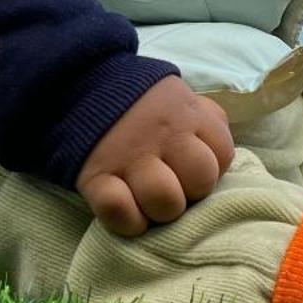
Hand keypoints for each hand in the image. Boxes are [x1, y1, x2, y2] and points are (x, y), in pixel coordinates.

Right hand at [76, 76, 233, 237]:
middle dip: (190, 192)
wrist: (79, 82)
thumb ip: (204, 118)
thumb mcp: (178, 96)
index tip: (190, 166)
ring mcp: (129, 157)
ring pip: (166, 201)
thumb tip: (219, 151)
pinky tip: (125, 209)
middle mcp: (164, 136)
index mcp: (187, 114)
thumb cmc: (139, 101)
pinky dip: (126, 220)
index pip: (223, 155)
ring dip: (160, 210)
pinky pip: (118, 211)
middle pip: (200, 182)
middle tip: (171, 185)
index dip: (212, 167)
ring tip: (148, 200)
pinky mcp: (95, 176)